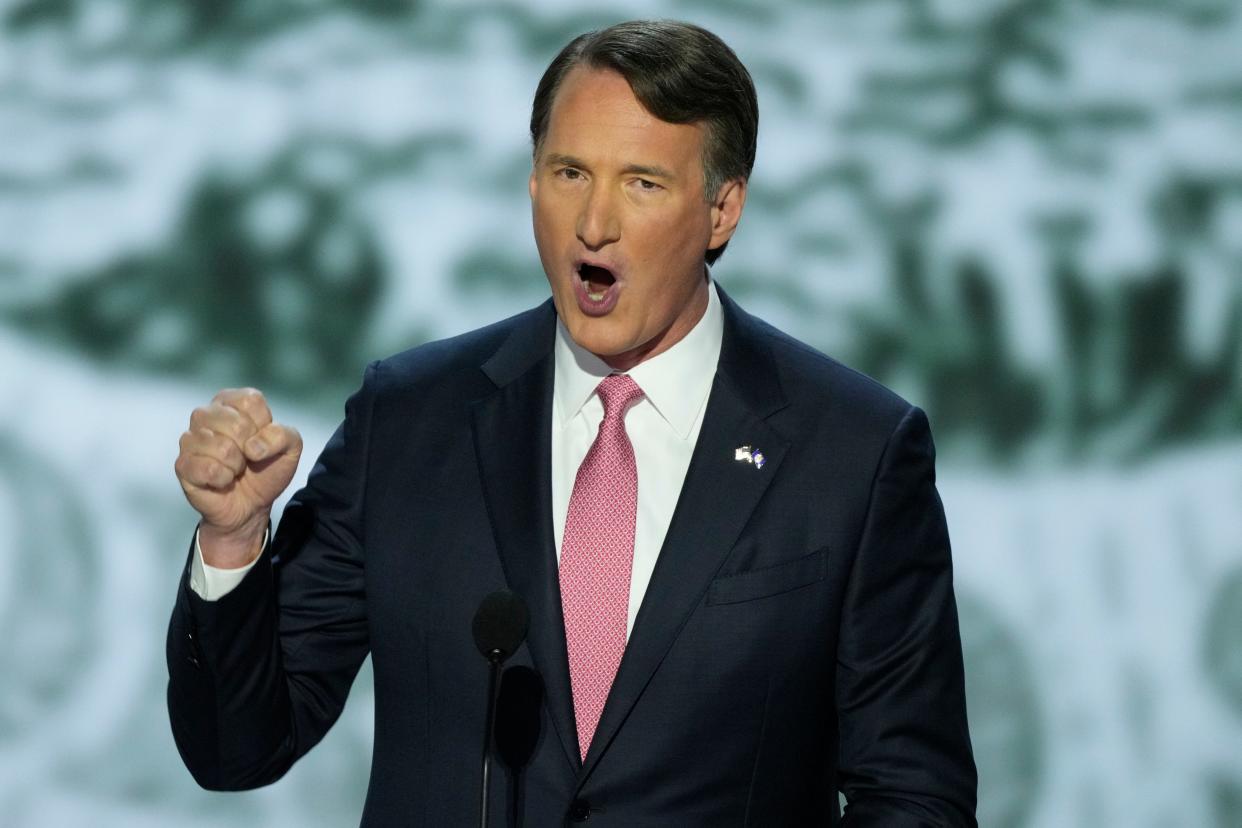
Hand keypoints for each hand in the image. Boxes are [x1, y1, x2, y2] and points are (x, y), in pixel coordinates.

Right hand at [175, 388, 301, 567]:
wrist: (251, 504)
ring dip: (237, 465)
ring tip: (235, 469)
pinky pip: (207, 468)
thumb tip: (253, 446)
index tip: (260, 440)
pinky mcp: (183, 464)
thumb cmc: (266, 469)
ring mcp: (190, 439)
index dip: (263, 426)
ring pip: (221, 447)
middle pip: (236, 424)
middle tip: (247, 458)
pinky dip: (223, 479)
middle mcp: (206, 414)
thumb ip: (283, 435)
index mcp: (231, 402)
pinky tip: (222, 480)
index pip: (250, 401)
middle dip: (250, 448)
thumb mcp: (290, 448)